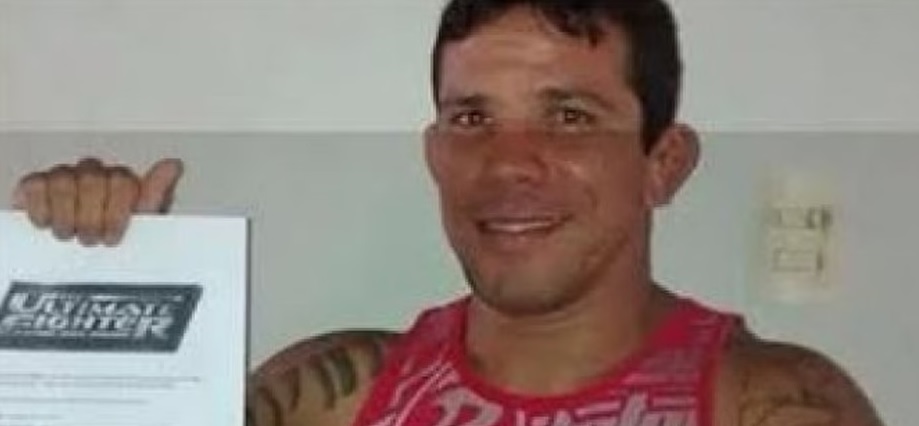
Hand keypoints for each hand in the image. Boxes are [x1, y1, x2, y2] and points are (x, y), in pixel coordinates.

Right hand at [11, 158, 183, 245]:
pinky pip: (36, 185)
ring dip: (66, 216)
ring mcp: (66, 176)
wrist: (85, 259)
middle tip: (92, 239)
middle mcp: (96, 174)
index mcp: (124, 183)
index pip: (124, 182)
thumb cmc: (117, 241)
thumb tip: (173, 165)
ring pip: (64, 181)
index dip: (117, 213)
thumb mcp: (142, 226)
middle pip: (93, 180)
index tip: (113, 236)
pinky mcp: (37, 185)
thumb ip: (156, 195)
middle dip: (91, 217)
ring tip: (69, 235)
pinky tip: (47, 224)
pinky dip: (41, 209)